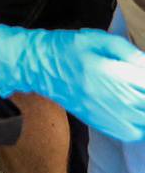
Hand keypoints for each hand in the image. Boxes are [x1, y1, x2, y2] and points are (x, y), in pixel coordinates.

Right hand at [0, 24, 144, 141]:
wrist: (38, 66)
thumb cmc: (65, 49)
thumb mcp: (97, 39)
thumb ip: (126, 51)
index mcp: (112, 75)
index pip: (144, 82)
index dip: (143, 77)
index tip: (139, 72)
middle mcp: (111, 99)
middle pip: (144, 104)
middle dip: (143, 93)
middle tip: (137, 83)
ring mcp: (105, 114)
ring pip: (141, 123)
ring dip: (142, 111)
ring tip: (137, 97)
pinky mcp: (99, 123)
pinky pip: (131, 133)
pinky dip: (138, 126)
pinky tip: (134, 112)